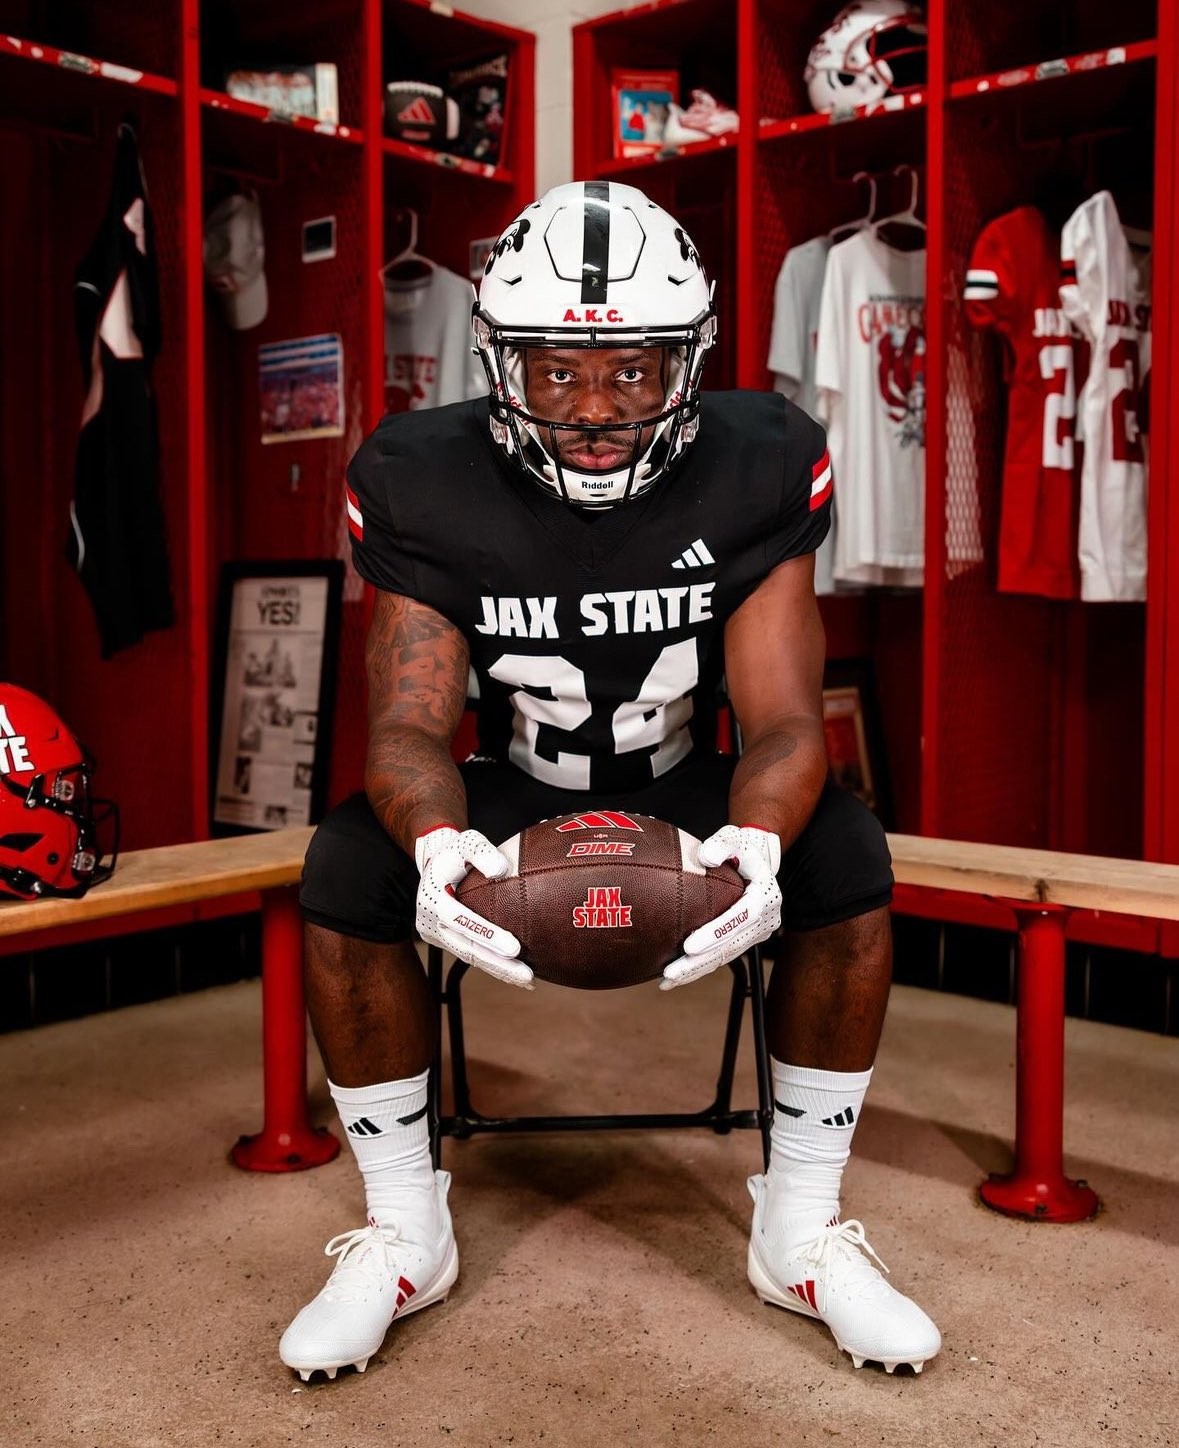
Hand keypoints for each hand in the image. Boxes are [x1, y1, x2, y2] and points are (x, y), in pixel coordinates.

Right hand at [415, 826, 532, 988]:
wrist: (434, 863)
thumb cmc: (456, 851)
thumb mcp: (467, 842)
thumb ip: (482, 852)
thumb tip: (502, 870)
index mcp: (432, 899)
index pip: (460, 920)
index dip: (487, 935)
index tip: (515, 947)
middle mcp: (430, 922)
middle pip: (467, 948)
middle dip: (498, 964)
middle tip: (527, 974)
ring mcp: (437, 935)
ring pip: (470, 957)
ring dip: (499, 970)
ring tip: (528, 980)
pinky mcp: (447, 941)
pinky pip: (471, 956)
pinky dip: (494, 966)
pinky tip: (517, 976)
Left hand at [660, 824, 781, 990]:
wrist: (757, 860)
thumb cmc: (741, 848)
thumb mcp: (733, 838)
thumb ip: (720, 844)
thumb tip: (705, 856)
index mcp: (765, 895)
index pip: (740, 918)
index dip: (715, 934)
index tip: (689, 946)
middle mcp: (766, 920)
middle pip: (731, 946)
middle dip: (700, 962)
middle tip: (671, 972)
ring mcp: (757, 933)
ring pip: (725, 957)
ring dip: (696, 971)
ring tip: (667, 980)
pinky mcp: (745, 940)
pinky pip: (722, 957)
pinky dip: (700, 968)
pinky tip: (676, 978)